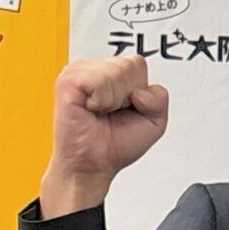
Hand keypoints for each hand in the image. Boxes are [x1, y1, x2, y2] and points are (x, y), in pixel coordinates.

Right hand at [42, 55, 170, 215]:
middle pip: (130, 65)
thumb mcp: (154, 122)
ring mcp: (79, 72)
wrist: (92, 166)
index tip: (124, 110)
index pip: (138, 64)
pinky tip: (91, 110)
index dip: (139, 92)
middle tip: (110, 113)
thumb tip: (140, 91)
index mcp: (110, 72)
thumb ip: (160, 98)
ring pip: (117, 71)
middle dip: (128, 96)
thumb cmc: (114, 145)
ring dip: (114, 100)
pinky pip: (99, 81)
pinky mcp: (68, 81)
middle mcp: (93, 69)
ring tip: (100, 112)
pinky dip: (101, 101)